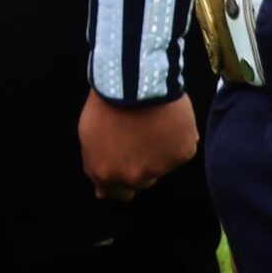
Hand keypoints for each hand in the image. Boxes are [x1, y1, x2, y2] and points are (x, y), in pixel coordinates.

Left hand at [79, 91, 198, 201]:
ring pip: (163, 163)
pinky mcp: (183, 153)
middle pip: (142, 180)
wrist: (134, 78)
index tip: (126, 163)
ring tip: (152, 121)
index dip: (121, 180)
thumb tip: (102, 193)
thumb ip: (96, 166)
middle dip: (141, 163)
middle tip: (139, 135)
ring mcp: (161, 167)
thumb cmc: (107, 103)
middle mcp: (135, 177)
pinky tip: (167, 118)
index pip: (118, 194)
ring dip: (160, 149)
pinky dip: (177, 137)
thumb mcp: (89, 136)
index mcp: (108, 174)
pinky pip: (182, 148)